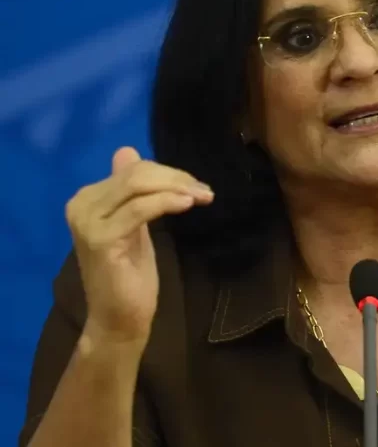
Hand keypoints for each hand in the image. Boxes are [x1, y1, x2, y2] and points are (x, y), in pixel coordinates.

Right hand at [64, 147, 212, 344]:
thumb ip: (131, 190)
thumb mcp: (134, 223)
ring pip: (138, 185)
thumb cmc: (129, 273)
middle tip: (205, 190)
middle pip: (136, 173)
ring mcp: (88, 222)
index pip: (133, 170)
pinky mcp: (101, 239)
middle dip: (176, 177)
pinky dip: (167, 202)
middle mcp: (81, 205)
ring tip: (203, 196)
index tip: (196, 185)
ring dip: (177, 187)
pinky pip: (140, 209)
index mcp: (88, 198)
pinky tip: (187, 204)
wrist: (118, 317)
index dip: (168, 172)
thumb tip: (127, 151)